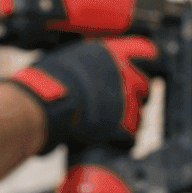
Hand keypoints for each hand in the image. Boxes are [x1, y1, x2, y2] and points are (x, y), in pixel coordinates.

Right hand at [9, 36, 158, 152]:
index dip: (146, 61)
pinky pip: (130, 137)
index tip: (144, 68)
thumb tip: (87, 65)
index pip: (147, 51)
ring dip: (127, 120)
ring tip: (105, 124)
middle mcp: (125, 74)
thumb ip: (89, 61)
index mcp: (112, 53)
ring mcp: (128, 101)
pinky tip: (106, 139)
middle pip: (146, 86)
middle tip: (121, 102)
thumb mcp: (69, 58)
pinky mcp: (124, 126)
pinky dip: (120, 140)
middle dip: (136, 96)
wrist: (44, 105)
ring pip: (139, 114)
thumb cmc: (46, 80)